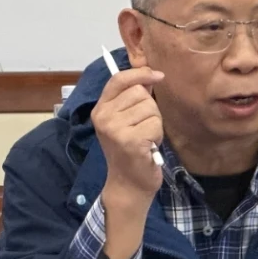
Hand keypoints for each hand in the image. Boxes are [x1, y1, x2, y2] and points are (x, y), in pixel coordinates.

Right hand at [92, 66, 164, 198]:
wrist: (128, 184)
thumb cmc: (130, 151)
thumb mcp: (125, 121)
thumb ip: (132, 98)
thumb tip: (150, 76)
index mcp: (100, 109)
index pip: (118, 79)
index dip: (140, 73)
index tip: (158, 76)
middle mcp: (103, 117)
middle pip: (140, 92)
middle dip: (150, 108)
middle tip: (143, 128)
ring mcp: (115, 129)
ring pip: (150, 108)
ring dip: (155, 123)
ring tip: (145, 138)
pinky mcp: (129, 140)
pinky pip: (155, 123)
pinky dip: (157, 135)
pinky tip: (148, 146)